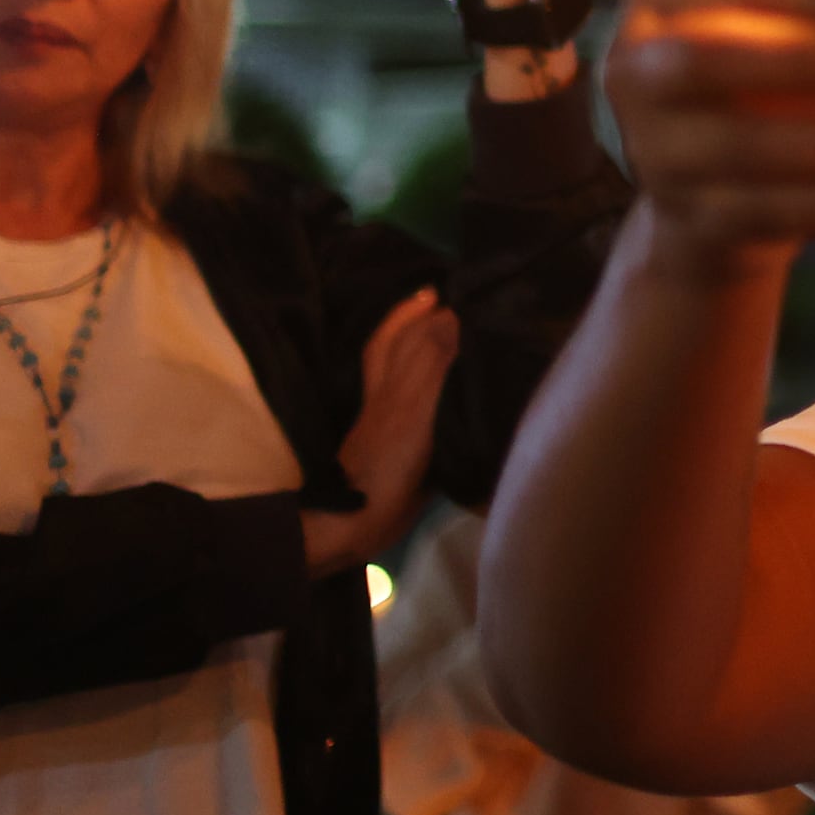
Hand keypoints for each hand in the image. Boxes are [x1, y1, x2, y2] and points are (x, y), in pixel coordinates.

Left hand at [304, 286, 462, 578]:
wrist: (358, 525)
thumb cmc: (385, 465)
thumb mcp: (411, 408)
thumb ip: (430, 363)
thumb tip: (451, 314)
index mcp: (390, 383)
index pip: (400, 336)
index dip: (416, 312)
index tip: (444, 288)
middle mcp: (390, 397)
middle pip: (400, 351)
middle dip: (420, 324)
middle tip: (448, 302)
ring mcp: (396, 425)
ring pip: (412, 377)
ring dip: (429, 353)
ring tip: (455, 336)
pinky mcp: (410, 451)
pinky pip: (429, 409)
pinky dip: (441, 394)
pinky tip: (457, 395)